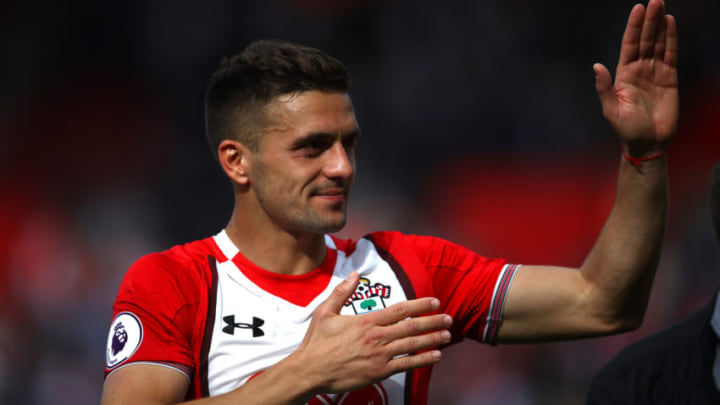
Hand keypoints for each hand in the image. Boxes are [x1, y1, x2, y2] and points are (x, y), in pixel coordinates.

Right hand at [291, 271, 451, 394]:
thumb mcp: (325, 312)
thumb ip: (342, 292)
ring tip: (447, 335)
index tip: (434, 302)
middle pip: (411, 327)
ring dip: (432, 339)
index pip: (399, 310)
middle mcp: (376, 337)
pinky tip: (435, 355)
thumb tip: (355, 273)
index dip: (419, 305)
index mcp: (366, 321)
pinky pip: (406, 365)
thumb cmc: (316, 343)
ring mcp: (379, 356)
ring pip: (412, 345)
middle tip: (448, 318)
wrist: (310, 371)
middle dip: (432, 321)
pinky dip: (422, 360)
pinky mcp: (379, 372)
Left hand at [594, 0, 677, 156]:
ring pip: (657, 43)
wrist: (648, 142)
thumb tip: (596, 66)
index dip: (633, 27)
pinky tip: (671, 24)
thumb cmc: (627, 129)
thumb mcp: (611, 110)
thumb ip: (604, 88)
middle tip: (654, 0)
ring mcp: (655, 72)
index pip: (629, 45)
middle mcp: (639, 69)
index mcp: (623, 74)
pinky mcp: (670, 78)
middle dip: (648, 21)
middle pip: (644, 39)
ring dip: (660, 25)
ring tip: (661, 6)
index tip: (637, 9)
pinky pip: (670, 54)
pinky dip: (671, 39)